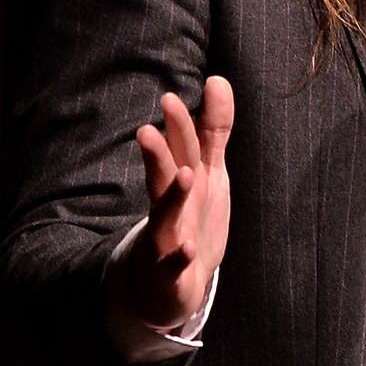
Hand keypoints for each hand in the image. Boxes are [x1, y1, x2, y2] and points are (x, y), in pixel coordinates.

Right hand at [119, 76, 234, 331]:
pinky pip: (174, 267)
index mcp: (181, 181)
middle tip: (148, 132)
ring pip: (166, 218)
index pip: (179, 150)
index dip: (177, 126)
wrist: (169, 286)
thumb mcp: (208, 172)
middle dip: (159, 156)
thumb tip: (217, 79)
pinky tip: (189, 251)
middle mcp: (169, 207)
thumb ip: (213, 128)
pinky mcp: (171, 274)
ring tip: (186, 176)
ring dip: (175, 198)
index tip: (170, 98)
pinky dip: (180, 258)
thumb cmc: (190, 219)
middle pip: (164, 178)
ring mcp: (167, 241)